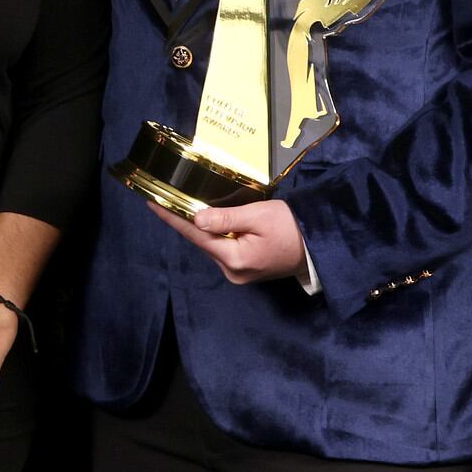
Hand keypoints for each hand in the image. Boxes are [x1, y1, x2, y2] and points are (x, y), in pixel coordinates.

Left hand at [157, 198, 308, 283]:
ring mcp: (239, 274)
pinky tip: (212, 220)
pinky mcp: (246, 271)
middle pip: (203, 242)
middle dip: (187, 220)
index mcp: (234, 259)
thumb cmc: (292, 227)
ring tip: (188, 205)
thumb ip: (226, 218)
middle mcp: (232, 272)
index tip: (152, 204)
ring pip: (213, 246)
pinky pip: (225, 249)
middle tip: (169, 197)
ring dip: (204, 227)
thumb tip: (197, 220)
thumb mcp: (259, 216)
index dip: (173, 218)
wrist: (319, 246)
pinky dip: (218, 235)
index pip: (195, 236)